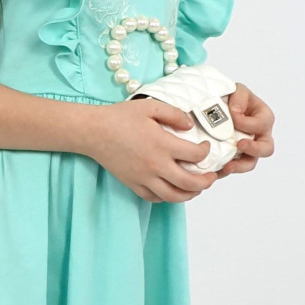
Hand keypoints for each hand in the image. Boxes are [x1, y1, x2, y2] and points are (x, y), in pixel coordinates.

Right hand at [90, 97, 219, 202]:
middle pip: (189, 182)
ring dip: (190, 194)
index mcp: (162, 144)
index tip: (206, 147)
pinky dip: (167, 197)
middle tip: (211, 176)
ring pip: (174, 196)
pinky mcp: (133, 184)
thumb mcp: (150, 106)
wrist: (94, 132)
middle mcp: (155, 165)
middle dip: (206, 181)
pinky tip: (172, 190)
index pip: (195, 155)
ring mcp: (144, 178)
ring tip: (196, 189)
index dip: (206, 152)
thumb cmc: (120, 117)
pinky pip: (155, 198)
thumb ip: (174, 114)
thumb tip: (191, 126)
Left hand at [217, 82, 274, 176]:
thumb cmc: (231, 98)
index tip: (233, 117)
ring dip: (240, 166)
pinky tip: (215, 170)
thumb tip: (236, 113)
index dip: (247, 122)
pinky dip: (224, 170)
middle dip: (254, 148)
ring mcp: (247, 150)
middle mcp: (259, 136)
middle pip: (266, 148)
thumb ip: (240, 96)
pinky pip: (232, 168)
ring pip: (250, 163)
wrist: (214, 108)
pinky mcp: (234, 158)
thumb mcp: (237, 90)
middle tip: (240, 145)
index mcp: (263, 118)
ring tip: (227, 166)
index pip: (261, 123)